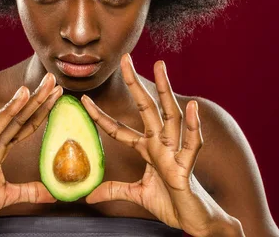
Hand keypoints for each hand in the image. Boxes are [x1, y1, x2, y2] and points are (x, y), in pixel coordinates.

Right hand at [0, 73, 62, 236]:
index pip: (25, 124)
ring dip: (9, 110)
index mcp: (0, 151)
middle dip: (33, 99)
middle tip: (51, 79)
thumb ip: (30, 191)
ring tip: (24, 92)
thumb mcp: (7, 196)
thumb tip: (53, 193)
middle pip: (15, 119)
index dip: (41, 108)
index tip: (58, 91)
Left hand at [80, 54, 235, 236]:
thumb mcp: (137, 194)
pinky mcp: (186, 168)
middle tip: (125, 58)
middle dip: (136, 83)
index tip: (83, 99)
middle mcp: (161, 144)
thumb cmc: (171, 203)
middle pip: (146, 108)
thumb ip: (115, 190)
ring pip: (170, 116)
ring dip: (165, 90)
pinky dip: (193, 127)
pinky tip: (192, 108)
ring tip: (159, 66)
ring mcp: (175, 153)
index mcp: (148, 149)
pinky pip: (192, 145)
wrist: (195, 222)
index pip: (119, 129)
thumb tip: (89, 196)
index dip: (101, 115)